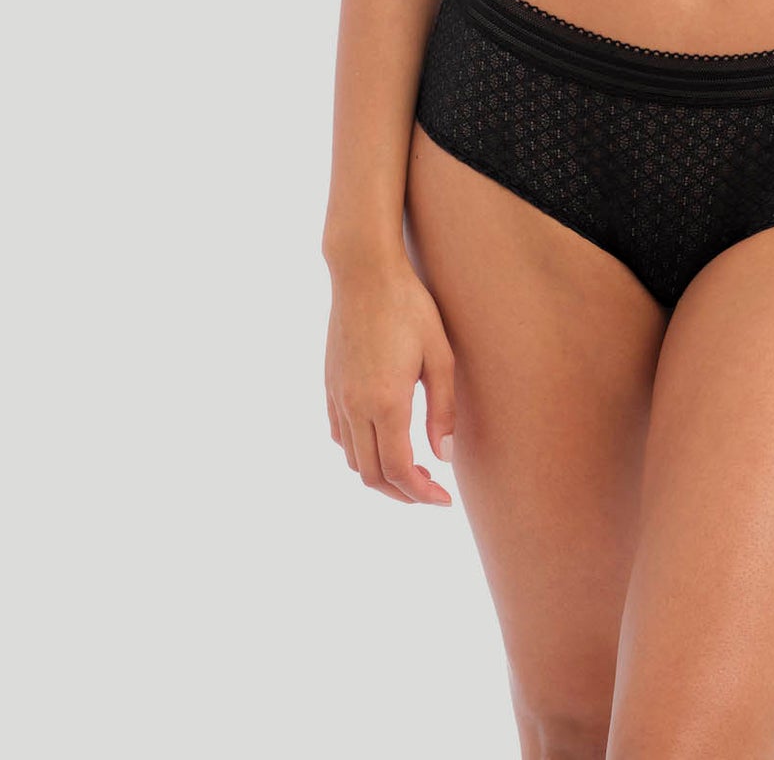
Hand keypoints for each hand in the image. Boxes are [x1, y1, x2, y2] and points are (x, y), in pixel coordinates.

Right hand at [324, 257, 457, 503]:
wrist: (363, 273)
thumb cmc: (409, 307)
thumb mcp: (440, 355)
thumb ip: (443, 410)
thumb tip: (442, 456)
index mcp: (386, 402)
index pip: (400, 470)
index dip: (421, 494)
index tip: (443, 500)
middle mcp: (355, 406)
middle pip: (373, 475)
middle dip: (403, 493)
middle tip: (431, 492)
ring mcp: (338, 397)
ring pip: (353, 460)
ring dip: (381, 475)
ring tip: (412, 469)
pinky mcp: (330, 385)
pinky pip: (340, 436)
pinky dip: (360, 452)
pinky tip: (384, 440)